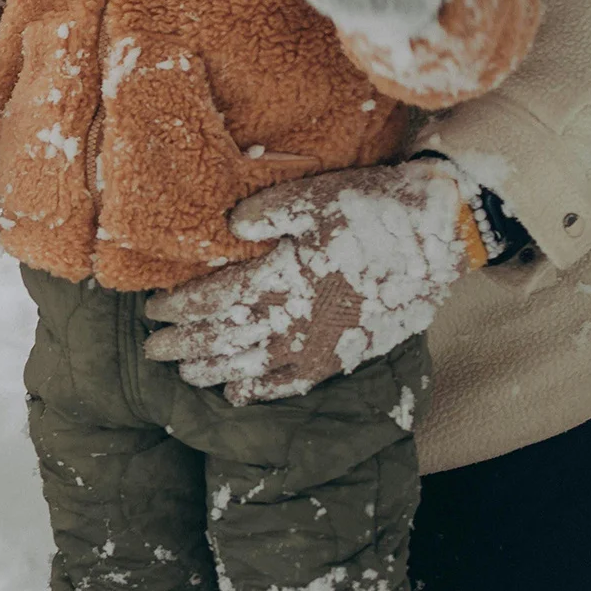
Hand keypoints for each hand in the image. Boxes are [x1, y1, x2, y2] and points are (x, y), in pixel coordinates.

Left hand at [142, 163, 474, 404]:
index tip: (152, 309)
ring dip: (212, 370)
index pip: (210, 301)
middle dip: (183, 345)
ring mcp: (317, 345)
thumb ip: (263, 212)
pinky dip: (259, 390)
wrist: (438, 235)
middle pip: (222, 339)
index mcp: (279, 279)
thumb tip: (228, 227)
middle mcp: (293, 320)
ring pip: (250, 366)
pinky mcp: (341, 357)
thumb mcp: (313, 197)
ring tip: (184, 371)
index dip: (177, 308)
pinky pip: (291, 384)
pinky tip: (237, 393)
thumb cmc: (371, 209)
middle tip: (152, 349)